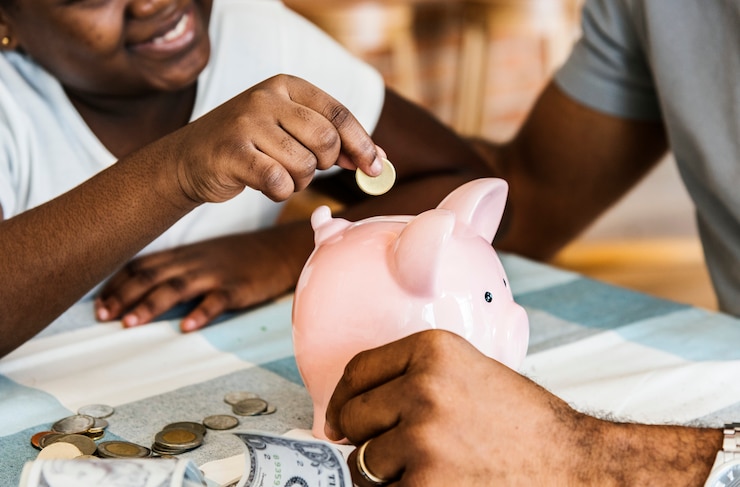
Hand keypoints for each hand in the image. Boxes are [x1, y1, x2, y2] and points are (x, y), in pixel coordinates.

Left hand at [95, 226, 304, 331]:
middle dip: (124, 296)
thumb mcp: (203, 256)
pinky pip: (218, 299)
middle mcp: (195, 261)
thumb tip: (140, 288)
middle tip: (103, 316)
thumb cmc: (239, 257)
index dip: (117, 284)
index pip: (142, 265)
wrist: (281, 250)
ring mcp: (217, 273)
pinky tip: (187, 327)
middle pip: (153, 276)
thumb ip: (175, 268)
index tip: (98, 304)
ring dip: (152, 305)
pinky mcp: (239, 287)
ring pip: (178, 286)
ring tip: (131, 323)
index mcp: (184, 254)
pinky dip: (201, 313)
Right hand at [164, 74, 383, 204]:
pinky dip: (279, 192)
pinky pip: (278, 182)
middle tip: (306, 168)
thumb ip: (333, 141)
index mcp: (286, 85)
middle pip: (325, 139)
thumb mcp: (291, 131)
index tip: (377, 167)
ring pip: (304, 165)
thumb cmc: (252, 147)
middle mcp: (266, 97)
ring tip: (278, 174)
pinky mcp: (232, 152)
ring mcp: (246, 123)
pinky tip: (265, 185)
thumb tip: (379, 160)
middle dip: (325, 164)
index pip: (338, 113)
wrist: (190, 159)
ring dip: (299, 182)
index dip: (362, 144)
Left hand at [324, 329, 590, 485]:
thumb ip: (415, 378)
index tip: (342, 420)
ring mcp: (423, 438)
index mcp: (433, 350)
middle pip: (352, 417)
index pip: (357, 371)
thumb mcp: (471, 372)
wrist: (575, 465)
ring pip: (363, 462)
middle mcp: (423, 387)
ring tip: (431, 468)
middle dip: (365, 437)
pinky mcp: (425, 485)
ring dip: (386, 472)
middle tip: (397, 449)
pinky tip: (437, 483)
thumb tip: (351, 411)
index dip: (344, 399)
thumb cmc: (525, 424)